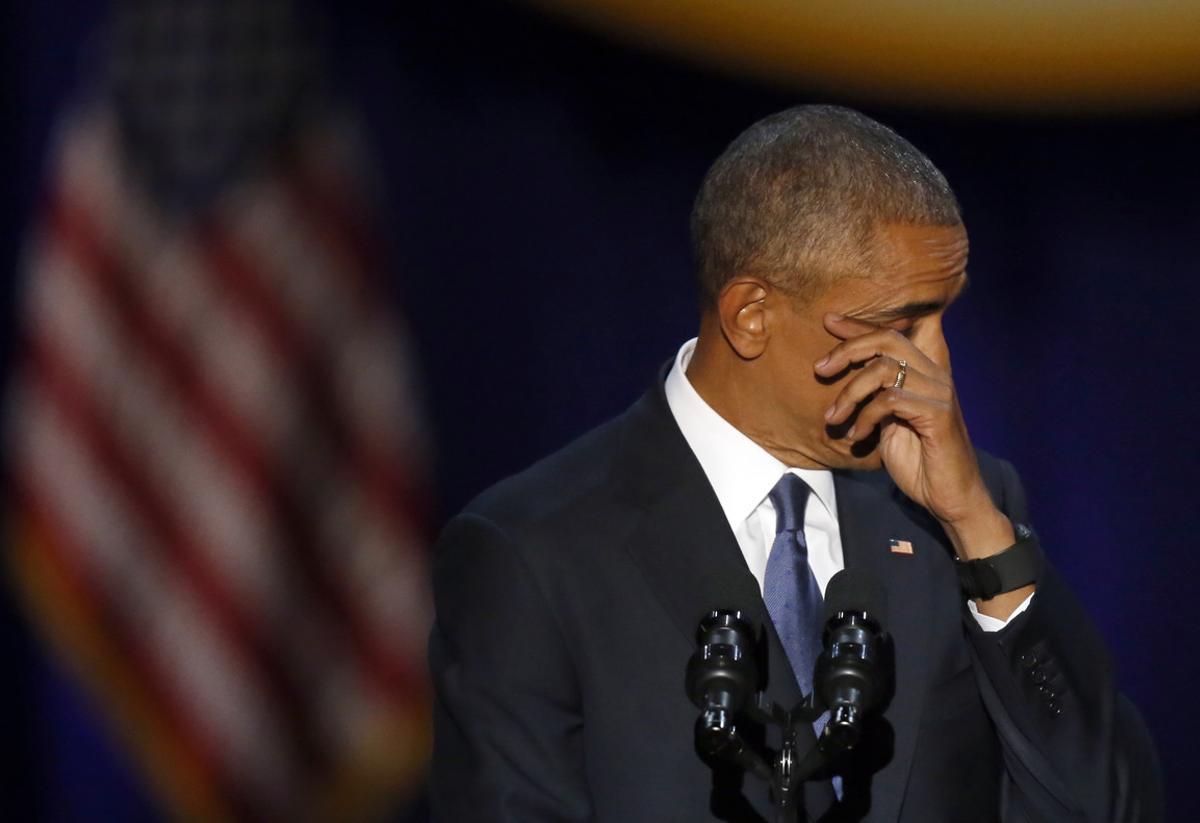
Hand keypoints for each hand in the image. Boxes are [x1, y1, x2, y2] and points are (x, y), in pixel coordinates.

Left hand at [814, 313, 1011, 558]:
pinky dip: (865, 417)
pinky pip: (890, 401)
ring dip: (849, 393)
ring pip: (883, 369)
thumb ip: (876, 396)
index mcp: (924, 373)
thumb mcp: (888, 422)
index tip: (828, 320)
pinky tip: (856, 436)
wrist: (948, 497)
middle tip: (819, 369)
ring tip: (833, 418)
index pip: (891, 334)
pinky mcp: (938, 414)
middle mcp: (935, 375)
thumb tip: (847, 375)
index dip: (859, 324)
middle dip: (848, 348)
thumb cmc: (918, 460)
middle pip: (887, 339)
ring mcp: (939, 392)